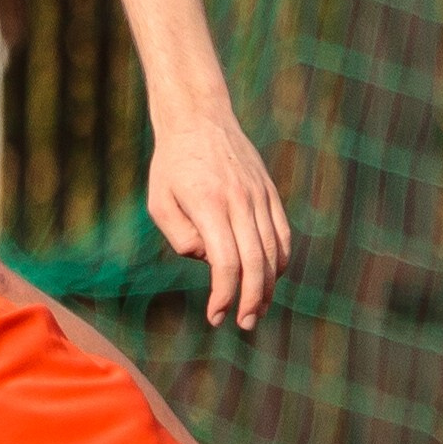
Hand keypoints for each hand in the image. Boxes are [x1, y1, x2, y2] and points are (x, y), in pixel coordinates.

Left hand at [145, 100, 290, 331]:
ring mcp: (260, 196)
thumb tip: (207, 260)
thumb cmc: (172, 165)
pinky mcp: (270, 193)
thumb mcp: (159, 202)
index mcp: (210, 206)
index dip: (224, 295)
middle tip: (245, 324)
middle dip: (253, 300)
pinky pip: (283, 233)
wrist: (199, 119)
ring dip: (270, 285)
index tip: (216, 316)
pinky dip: (281, 260)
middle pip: (257, 262)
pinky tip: (271, 279)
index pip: (226, 262)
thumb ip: (180, 237)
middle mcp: (240, 202)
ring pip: (275, 250)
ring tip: (258, 309)